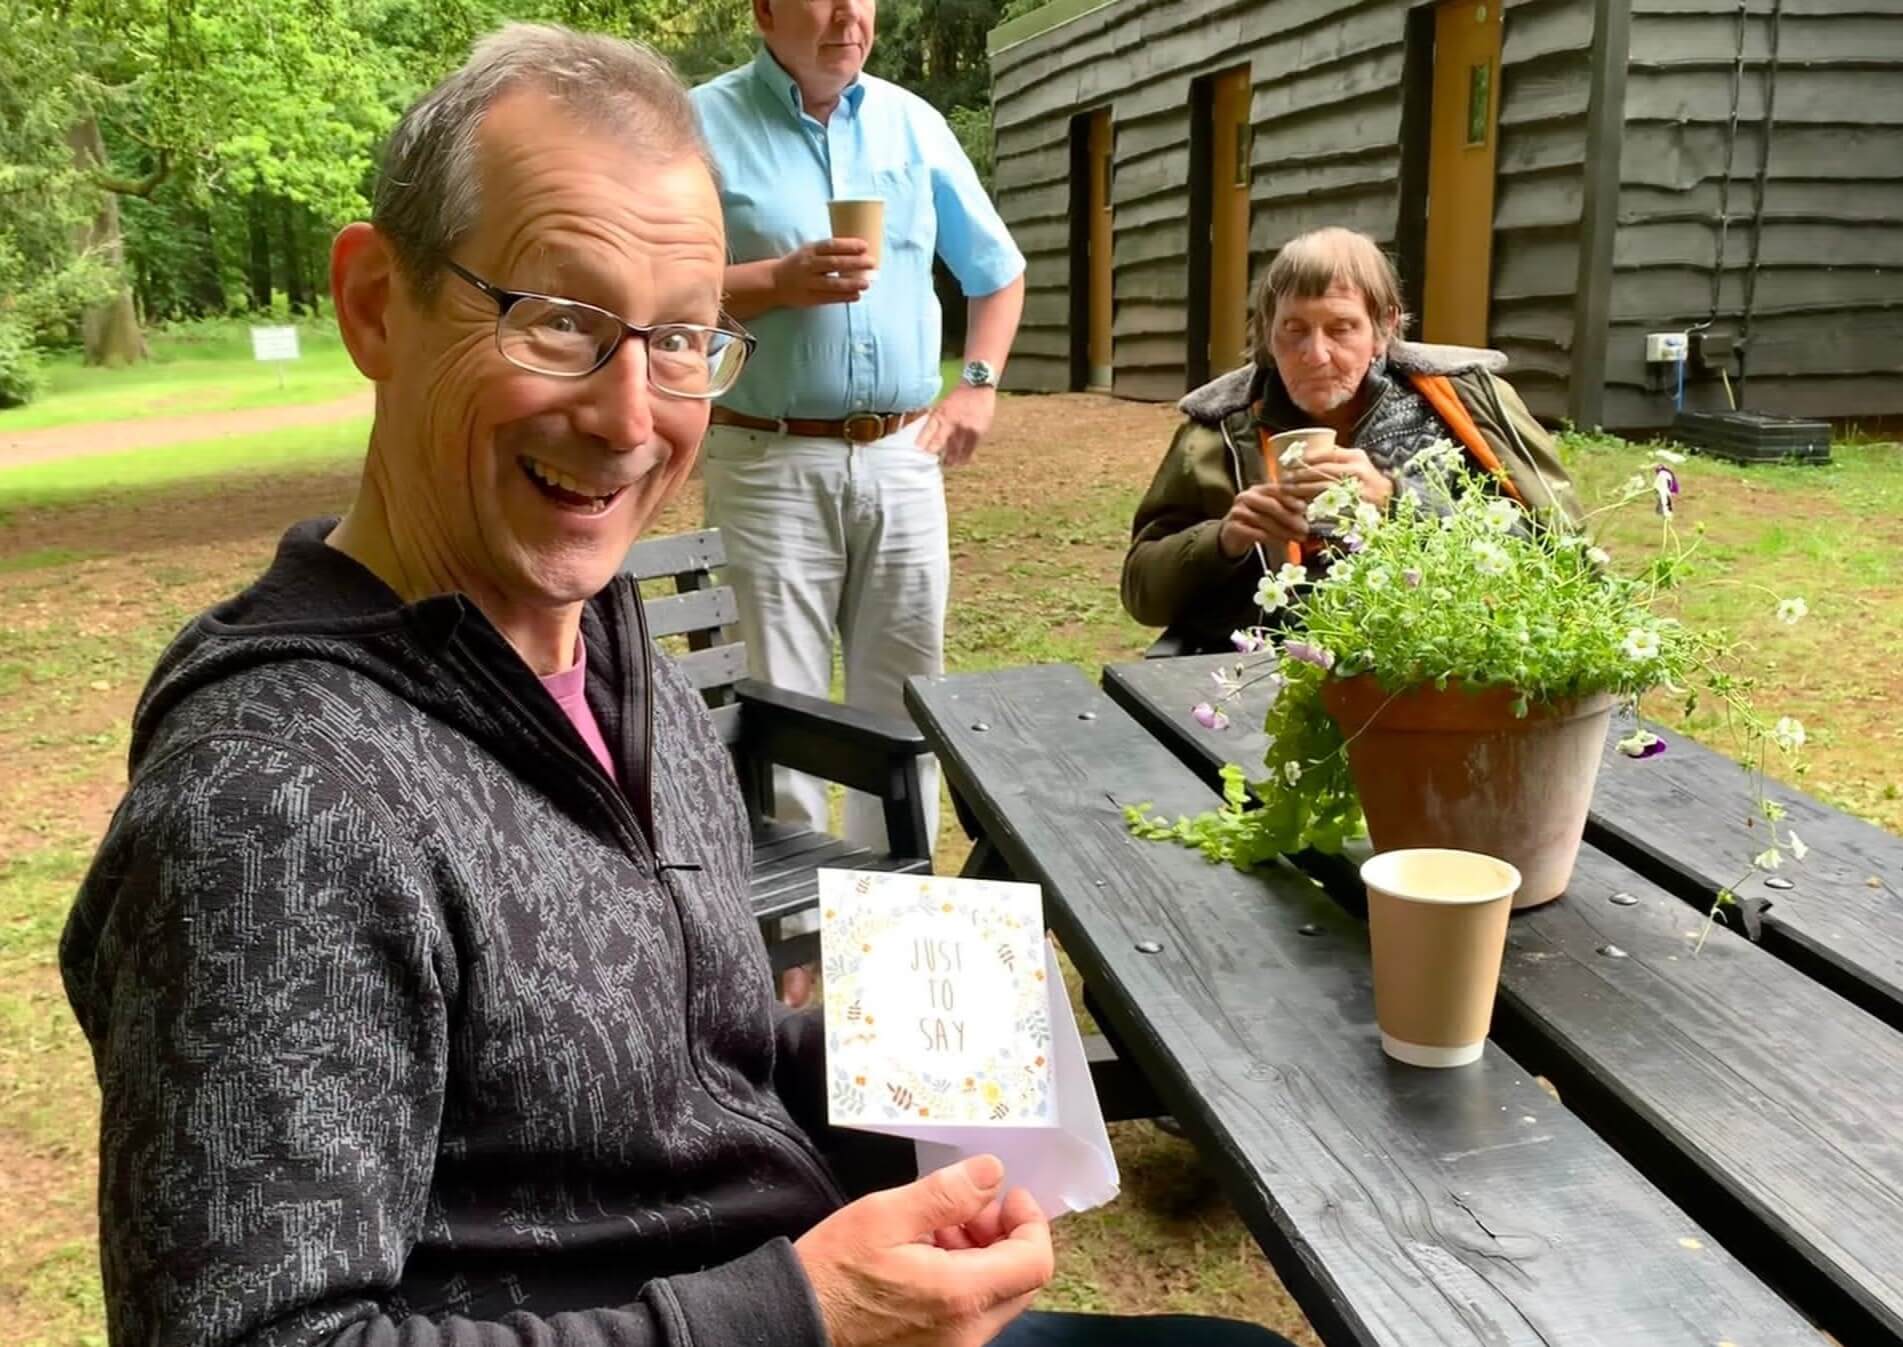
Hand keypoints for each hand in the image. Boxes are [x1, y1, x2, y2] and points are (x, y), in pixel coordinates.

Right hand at [772, 238, 875, 307]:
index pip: (831, 246)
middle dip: (854, 263)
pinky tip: (856, 296)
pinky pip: (829, 298)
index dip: (849, 245)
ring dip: (851, 284)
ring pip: (832, 283)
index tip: (865, 246)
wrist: (775, 281)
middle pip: (834, 264)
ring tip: (866, 284)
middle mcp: (809, 265)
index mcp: (810, 250)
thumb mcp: (809, 251)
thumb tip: (859, 251)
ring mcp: (808, 283)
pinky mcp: (809, 298)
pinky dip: (844, 297)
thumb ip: (828, 251)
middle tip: (871, 263)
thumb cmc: (799, 263)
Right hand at [794, 1155, 1053, 1346]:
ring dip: (982, 1257)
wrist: (791, 1326)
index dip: (1031, 1222)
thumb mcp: (884, 1215)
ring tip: (937, 1229)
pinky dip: (963, 1281)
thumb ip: (946, 1194)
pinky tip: (925, 1259)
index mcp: (961, 1296)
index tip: (1009, 1195)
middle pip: (1020, 1282)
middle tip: (969, 1209)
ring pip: (996, 1298)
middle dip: (1004, 1236)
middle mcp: (967, 1333)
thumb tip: (991, 1174)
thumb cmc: (831, 1274)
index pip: (1034, 1262)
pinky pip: (970, 1316)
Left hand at [917, 383, 995, 466]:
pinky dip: (965, 457)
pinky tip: (962, 461)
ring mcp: (966, 429)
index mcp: (941, 415)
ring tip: (949, 464)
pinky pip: (970, 451)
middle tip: (934, 465)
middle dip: (937, 458)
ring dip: (952, 461)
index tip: (920, 455)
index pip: (929, 435)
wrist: (977, 388)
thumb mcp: (941, 407)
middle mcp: (953, 423)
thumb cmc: (957, 398)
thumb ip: (933, 423)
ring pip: (957, 452)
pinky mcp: (978, 433)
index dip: (924, 447)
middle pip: (942, 446)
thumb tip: (922, 440)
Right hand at [1219, 483, 1309, 558]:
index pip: (1276, 490)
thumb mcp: (1272, 512)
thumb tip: (1309, 509)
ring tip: (1297, 538)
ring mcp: (1238, 511)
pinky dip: (1271, 538)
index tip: (1304, 508)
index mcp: (1258, 489)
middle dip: (1290, 517)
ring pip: (1264, 520)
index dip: (1291, 498)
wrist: (1232, 535)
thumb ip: (1287, 508)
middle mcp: (1246, 497)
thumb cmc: (1257, 522)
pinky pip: (1255, 532)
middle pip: (1271, 505)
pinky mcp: (1233, 527)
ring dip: (1283, 531)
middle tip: (1304, 528)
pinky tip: (1282, 543)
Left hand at [1276, 445, 1394, 510]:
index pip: (1326, 454)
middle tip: (1284, 480)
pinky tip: (1301, 504)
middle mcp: (1358, 470)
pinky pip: (1330, 504)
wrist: (1390, 500)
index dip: (1306, 459)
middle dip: (1300, 475)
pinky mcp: (1355, 505)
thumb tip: (1308, 452)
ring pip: (1323, 486)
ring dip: (1302, 489)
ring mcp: (1357, 488)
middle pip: (1322, 470)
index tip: (1289, 463)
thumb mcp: (1356, 463)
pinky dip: (1313, 503)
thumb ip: (1337, 457)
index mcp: (1356, 457)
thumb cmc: (1366, 481)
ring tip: (1288, 491)